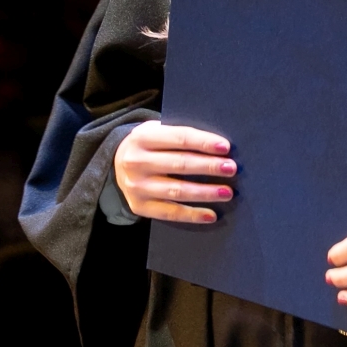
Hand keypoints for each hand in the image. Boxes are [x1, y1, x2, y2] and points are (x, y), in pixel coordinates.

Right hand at [113, 121, 235, 223]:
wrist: (115, 161)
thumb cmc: (149, 144)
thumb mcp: (156, 131)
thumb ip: (179, 135)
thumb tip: (218, 147)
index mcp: (143, 137)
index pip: (179, 138)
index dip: (204, 142)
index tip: (225, 147)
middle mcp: (136, 162)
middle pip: (180, 164)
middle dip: (209, 167)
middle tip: (231, 168)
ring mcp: (136, 186)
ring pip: (177, 190)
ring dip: (205, 192)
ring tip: (227, 192)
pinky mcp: (138, 206)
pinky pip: (169, 212)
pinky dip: (192, 215)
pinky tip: (211, 214)